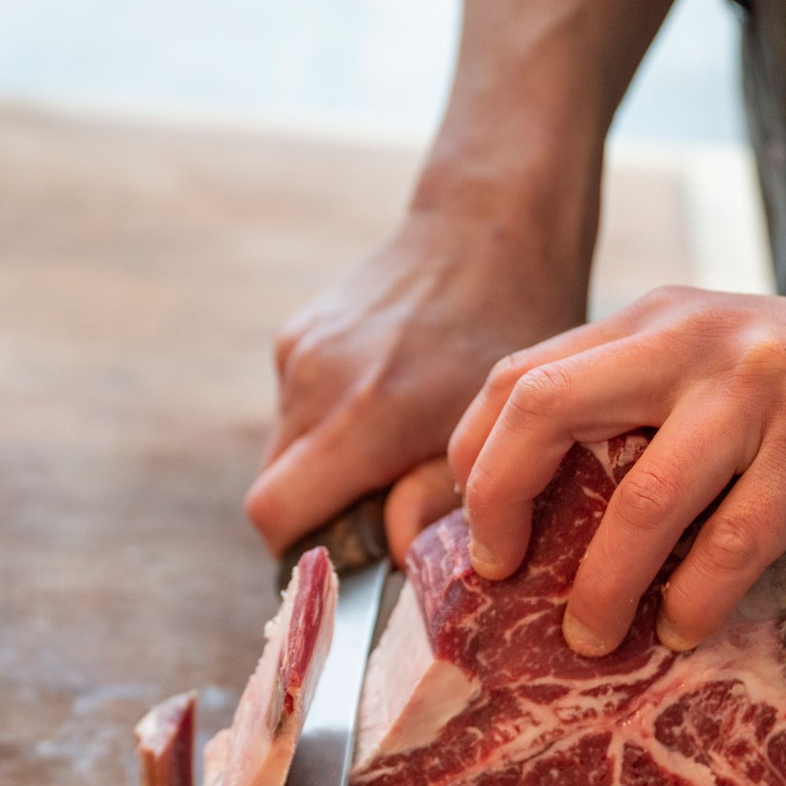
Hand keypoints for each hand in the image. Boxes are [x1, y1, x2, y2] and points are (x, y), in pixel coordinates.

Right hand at [245, 205, 589, 559]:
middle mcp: (314, 382)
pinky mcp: (298, 331)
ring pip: (287, 450)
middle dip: (321, 515)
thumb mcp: (496, 424)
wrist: (490, 226)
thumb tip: (394, 554)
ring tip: (399, 444)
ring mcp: (299, 352)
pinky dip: (332, 422)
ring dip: (330, 467)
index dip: (305, 554)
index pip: (276, 517)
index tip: (354, 559)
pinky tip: (391, 398)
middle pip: (274, 491)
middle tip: (387, 509)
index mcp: (362, 415)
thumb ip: (436, 499)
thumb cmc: (511, 328)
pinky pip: (299, 406)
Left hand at [448, 284, 785, 654]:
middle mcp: (691, 339)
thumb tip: (537, 525)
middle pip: (548, 409)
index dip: (476, 458)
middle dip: (504, 502)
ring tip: (591, 636)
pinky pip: (731, 542)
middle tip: (501, 578)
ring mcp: (757, 387)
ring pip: (642, 498)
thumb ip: (635, 415)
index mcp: (649, 322)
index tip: (475, 533)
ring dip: (604, 585)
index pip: (520, 376)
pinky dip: (694, 600)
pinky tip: (681, 630)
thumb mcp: (710, 372)